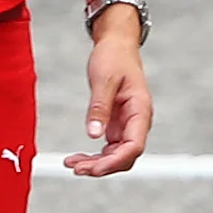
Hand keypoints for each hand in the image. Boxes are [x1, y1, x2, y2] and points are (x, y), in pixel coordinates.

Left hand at [63, 15, 151, 176]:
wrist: (117, 44)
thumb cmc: (114, 57)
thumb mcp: (104, 80)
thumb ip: (99, 107)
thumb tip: (93, 134)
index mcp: (140, 110)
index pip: (134, 146)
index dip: (115, 161)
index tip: (94, 169)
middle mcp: (137, 121)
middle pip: (125, 156)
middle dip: (102, 166)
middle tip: (76, 168)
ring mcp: (127, 125)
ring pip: (116, 155)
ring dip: (96, 164)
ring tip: (72, 164)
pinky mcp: (117, 125)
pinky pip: (109, 148)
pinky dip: (95, 156)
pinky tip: (78, 158)